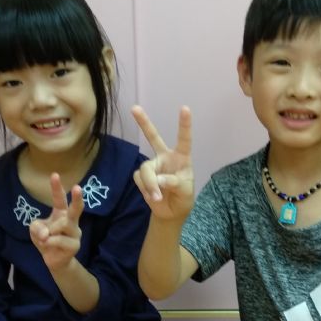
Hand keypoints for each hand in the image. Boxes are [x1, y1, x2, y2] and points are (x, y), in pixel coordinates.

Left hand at [29, 173, 84, 270]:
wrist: (55, 261)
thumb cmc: (46, 240)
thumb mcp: (35, 230)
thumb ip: (36, 227)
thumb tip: (47, 234)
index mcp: (61, 213)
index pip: (59, 199)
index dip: (57, 187)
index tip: (55, 175)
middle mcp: (71, 221)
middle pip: (76, 209)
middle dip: (77, 198)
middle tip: (78, 187)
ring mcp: (75, 233)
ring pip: (63, 225)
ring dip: (51, 230)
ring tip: (46, 237)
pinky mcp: (75, 245)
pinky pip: (59, 240)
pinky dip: (49, 242)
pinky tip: (47, 245)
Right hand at [131, 105, 193, 220]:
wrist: (171, 212)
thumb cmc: (183, 198)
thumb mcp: (185, 192)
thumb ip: (174, 183)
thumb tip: (158, 179)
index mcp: (181, 157)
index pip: (184, 139)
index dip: (184, 124)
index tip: (185, 108)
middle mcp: (165, 157)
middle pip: (153, 137)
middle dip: (143, 122)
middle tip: (134, 108)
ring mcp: (153, 166)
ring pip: (145, 169)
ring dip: (150, 184)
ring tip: (157, 197)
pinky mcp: (142, 176)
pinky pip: (139, 179)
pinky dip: (146, 189)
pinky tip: (153, 196)